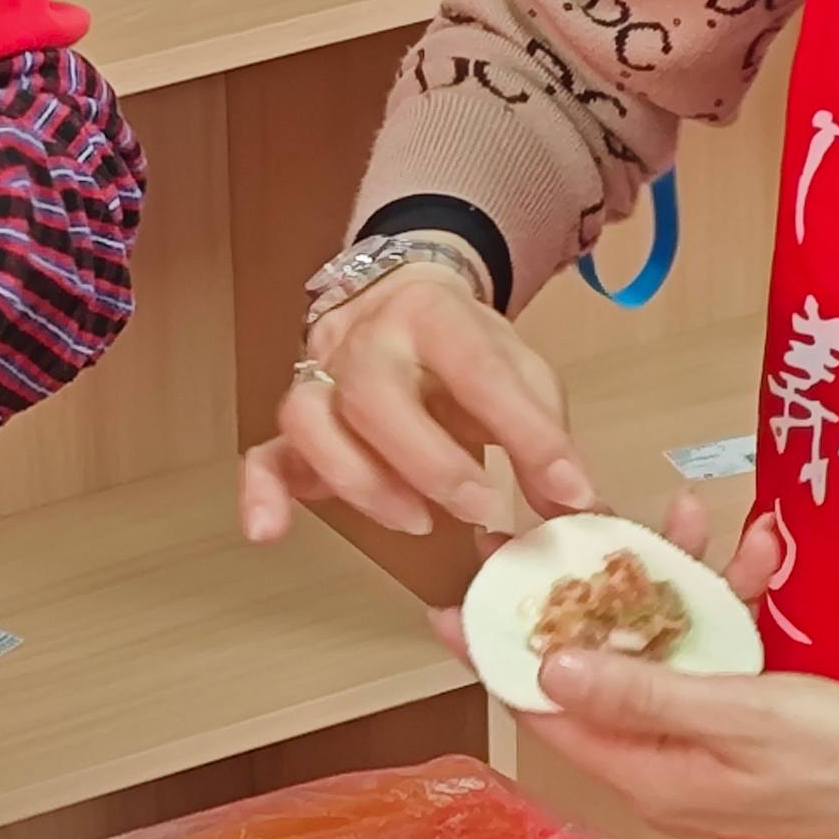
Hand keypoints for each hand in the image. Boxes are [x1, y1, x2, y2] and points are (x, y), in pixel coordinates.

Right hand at [238, 253, 599, 541]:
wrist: (400, 306)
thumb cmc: (466, 351)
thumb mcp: (523, 373)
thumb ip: (546, 436)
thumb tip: (578, 506)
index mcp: (432, 312)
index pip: (476, 365)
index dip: (525, 431)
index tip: (567, 487)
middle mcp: (364, 338)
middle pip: (373, 391)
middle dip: (431, 461)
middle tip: (481, 508)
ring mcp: (320, 378)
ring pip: (311, 420)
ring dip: (362, 481)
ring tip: (417, 521)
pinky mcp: (296, 425)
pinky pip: (263, 454)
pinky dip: (261, 494)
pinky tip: (269, 533)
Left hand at [484, 497, 838, 838]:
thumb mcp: (742, 717)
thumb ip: (644, 694)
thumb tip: (547, 672)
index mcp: (651, 776)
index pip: (548, 713)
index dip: (501, 653)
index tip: (457, 599)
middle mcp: (666, 766)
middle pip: (598, 673)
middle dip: (592, 593)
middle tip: (573, 523)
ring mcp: (707, 744)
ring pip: (661, 651)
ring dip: (673, 583)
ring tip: (688, 513)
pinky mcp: (748, 723)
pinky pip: (713, 656)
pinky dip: (725, 606)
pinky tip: (756, 553)